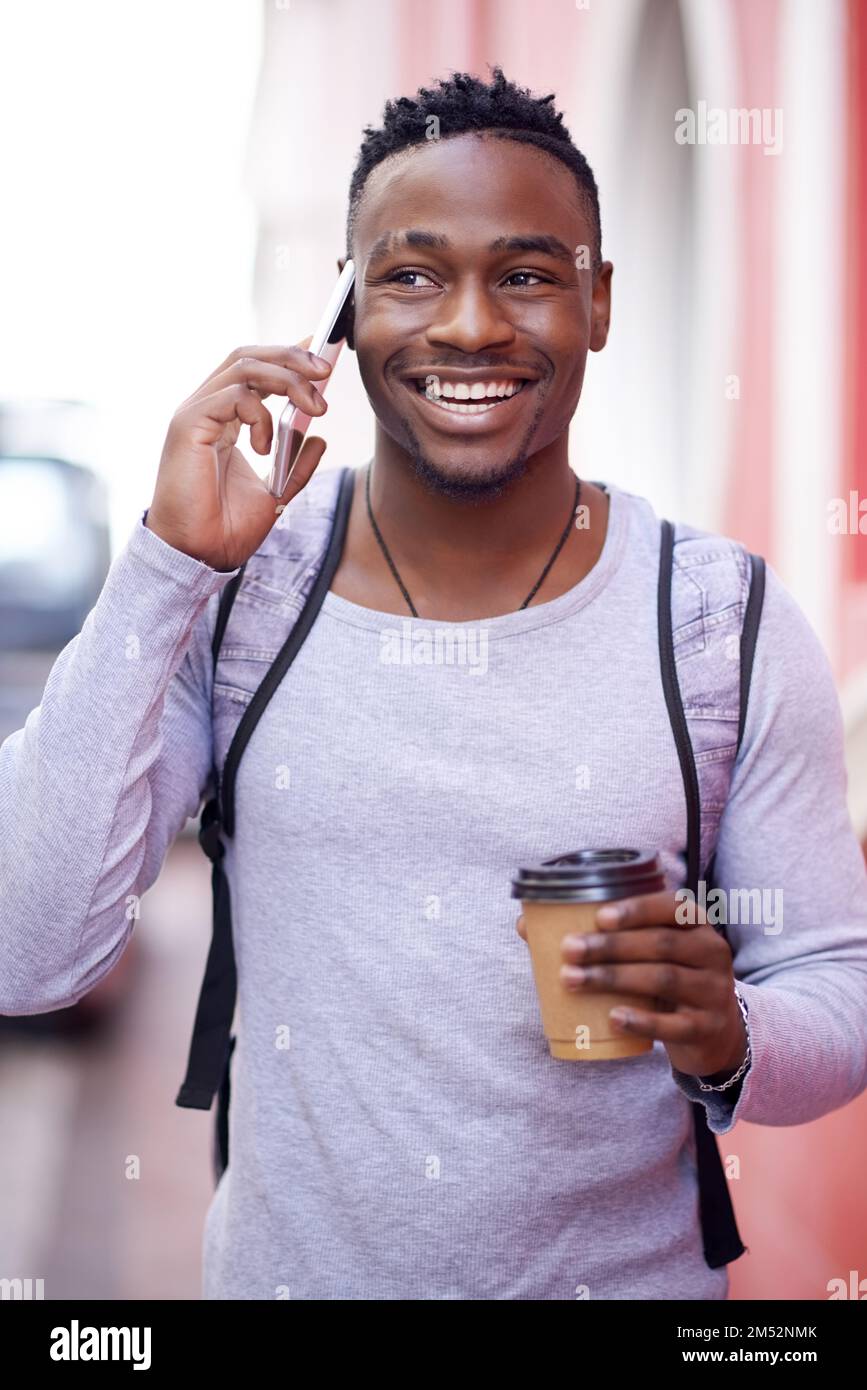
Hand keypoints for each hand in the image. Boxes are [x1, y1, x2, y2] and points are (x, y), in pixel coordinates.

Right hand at [145, 338, 332, 571]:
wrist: (198, 555)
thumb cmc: (224, 528)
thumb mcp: (275, 494)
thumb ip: (296, 466)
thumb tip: (318, 438)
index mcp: (223, 419)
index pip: (254, 370)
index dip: (288, 354)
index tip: (323, 356)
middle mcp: (207, 408)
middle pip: (249, 356)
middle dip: (293, 355)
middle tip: (327, 371)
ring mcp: (195, 413)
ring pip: (244, 366)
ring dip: (288, 380)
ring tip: (316, 408)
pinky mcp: (188, 424)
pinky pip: (233, 395)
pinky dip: (260, 414)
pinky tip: (265, 446)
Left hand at [516, 890, 747, 1078]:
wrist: (716, 1032)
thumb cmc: (668, 976)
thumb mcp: (649, 951)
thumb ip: (602, 933)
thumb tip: (526, 924)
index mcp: (697, 923)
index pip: (672, 906)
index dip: (637, 909)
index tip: (599, 916)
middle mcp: (712, 952)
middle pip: (660, 943)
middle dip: (611, 945)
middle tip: (569, 950)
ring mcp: (713, 992)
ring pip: (663, 979)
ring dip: (614, 978)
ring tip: (573, 980)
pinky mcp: (706, 1028)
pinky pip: (673, 1025)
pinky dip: (641, 1020)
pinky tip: (612, 1017)